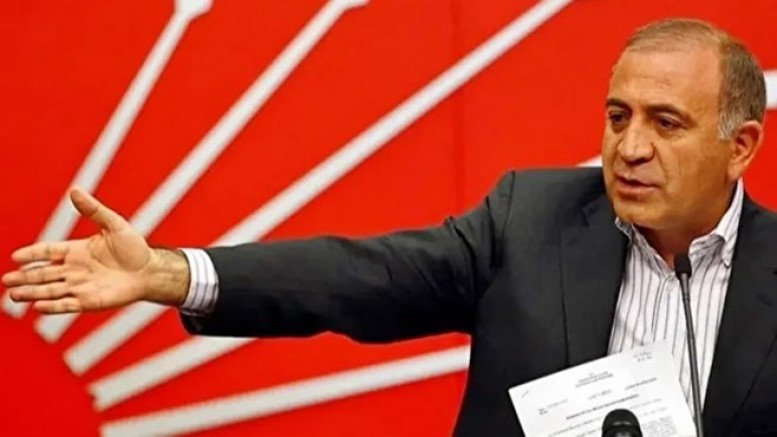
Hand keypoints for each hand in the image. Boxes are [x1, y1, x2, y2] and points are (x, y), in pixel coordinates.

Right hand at [2, 189, 188, 313]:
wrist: (150, 271)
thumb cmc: (135, 248)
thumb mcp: (114, 224)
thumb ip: (94, 210)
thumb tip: (75, 190)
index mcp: (76, 250)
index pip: (47, 251)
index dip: (32, 254)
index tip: (16, 257)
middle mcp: (74, 269)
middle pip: (42, 274)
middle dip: (23, 277)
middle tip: (6, 280)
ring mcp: (80, 286)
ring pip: (50, 290)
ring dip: (32, 293)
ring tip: (14, 296)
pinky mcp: (89, 301)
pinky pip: (67, 304)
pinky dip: (53, 306)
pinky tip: (39, 307)